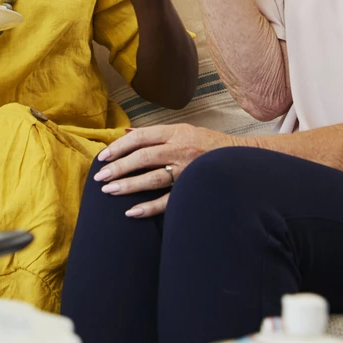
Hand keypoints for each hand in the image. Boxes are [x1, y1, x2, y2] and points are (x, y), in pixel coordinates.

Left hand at [93, 124, 236, 216]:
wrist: (242, 159)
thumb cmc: (208, 144)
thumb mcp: (183, 130)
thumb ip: (154, 133)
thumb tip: (125, 132)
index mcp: (176, 133)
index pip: (141, 137)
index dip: (119, 147)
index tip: (103, 157)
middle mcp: (180, 149)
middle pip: (143, 157)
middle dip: (119, 167)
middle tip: (100, 176)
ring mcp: (188, 171)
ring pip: (153, 178)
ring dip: (128, 185)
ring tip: (109, 190)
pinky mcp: (193, 189)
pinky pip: (168, 201)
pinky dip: (149, 207)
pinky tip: (131, 212)